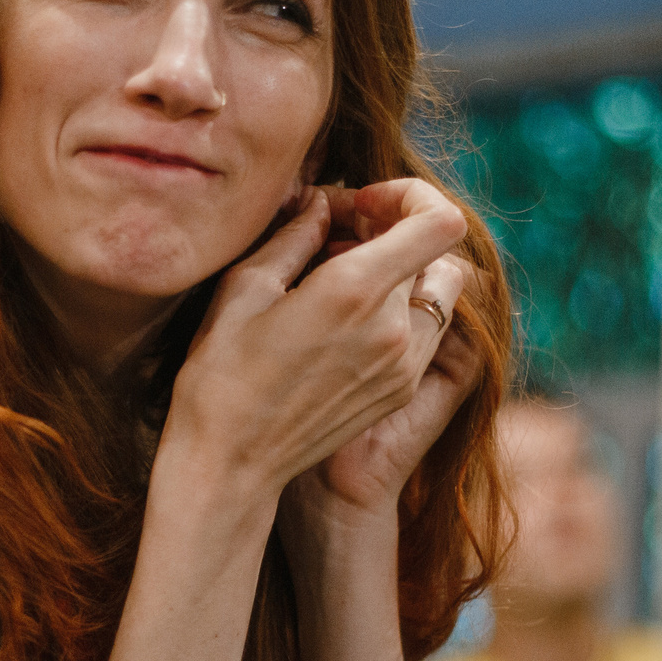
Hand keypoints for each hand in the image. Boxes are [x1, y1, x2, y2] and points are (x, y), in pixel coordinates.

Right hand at [165, 178, 468, 502]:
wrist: (231, 464)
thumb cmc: (220, 373)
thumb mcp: (245, 287)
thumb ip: (295, 234)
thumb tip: (322, 203)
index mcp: (356, 291)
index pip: (441, 221)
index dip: (411, 196)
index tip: (362, 204)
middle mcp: (394, 328)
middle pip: (433, 252)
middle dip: (391, 230)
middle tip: (334, 235)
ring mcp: (405, 365)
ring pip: (438, 291)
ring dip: (403, 271)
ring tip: (343, 277)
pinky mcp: (402, 391)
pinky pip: (426, 330)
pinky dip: (400, 309)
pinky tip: (345, 318)